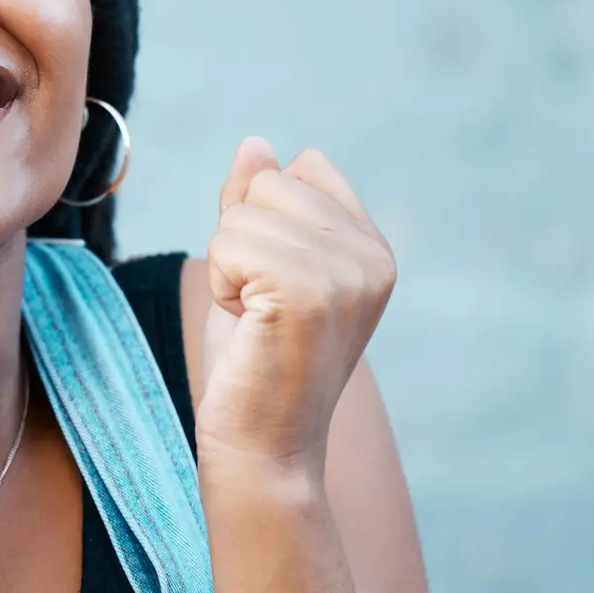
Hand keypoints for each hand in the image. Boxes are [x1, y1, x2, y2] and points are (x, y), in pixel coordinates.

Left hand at [196, 138, 395, 479]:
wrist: (263, 449)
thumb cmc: (255, 364)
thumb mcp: (256, 268)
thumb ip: (257, 205)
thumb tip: (255, 143)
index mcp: (372, 247)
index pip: (303, 167)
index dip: (265, 219)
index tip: (275, 284)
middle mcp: (372, 255)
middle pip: (269, 183)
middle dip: (241, 241)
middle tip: (260, 308)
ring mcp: (345, 272)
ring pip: (242, 214)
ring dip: (227, 267)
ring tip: (255, 322)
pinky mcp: (308, 289)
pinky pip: (228, 242)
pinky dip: (220, 284)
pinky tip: (247, 327)